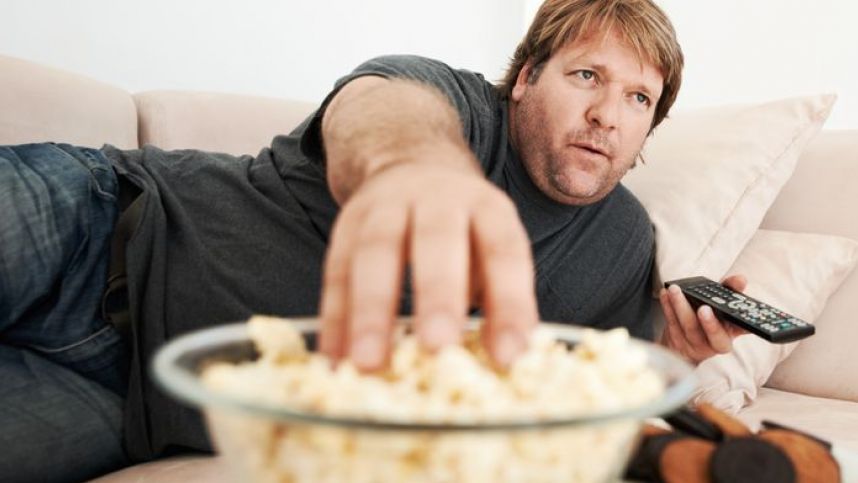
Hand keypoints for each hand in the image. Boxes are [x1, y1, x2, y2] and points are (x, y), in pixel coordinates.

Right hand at [319, 147, 538, 370]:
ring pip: (375, 253)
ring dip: (370, 312)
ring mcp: (386, 206)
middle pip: (437, 240)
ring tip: (367, 364)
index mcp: (486, 206)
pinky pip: (337, 270)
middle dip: (437, 294)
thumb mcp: (492, 251)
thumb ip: (500, 300)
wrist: (412, 165)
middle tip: (437, 346)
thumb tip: (502, 361)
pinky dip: (335, 317)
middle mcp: (437, 198)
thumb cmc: (464, 232)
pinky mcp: (347, 222)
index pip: (504, 251)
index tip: (507, 356)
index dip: (509, 302)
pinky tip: (335, 357)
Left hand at [659, 274, 748, 363]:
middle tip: (704, 308)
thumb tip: (741, 279)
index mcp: (733, 332)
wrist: (686, 341)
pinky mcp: (678, 342)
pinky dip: (668, 307)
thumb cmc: (709, 317)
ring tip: (675, 290)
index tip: (740, 315)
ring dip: (681, 307)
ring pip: (689, 328)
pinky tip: (665, 293)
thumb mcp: (722, 303)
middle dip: (710, 323)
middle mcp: (717, 342)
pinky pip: (672, 323)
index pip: (743, 329)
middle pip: (715, 336)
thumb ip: (731, 289)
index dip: (744, 325)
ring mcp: (696, 344)